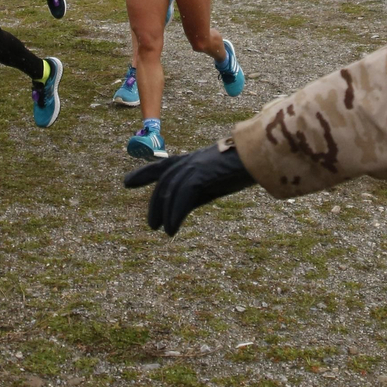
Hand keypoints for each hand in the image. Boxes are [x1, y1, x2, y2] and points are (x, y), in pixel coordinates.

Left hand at [123, 145, 257, 234]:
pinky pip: (181, 198)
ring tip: (163, 230)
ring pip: (170, 192)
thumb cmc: (244, 166)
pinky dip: (175, 215)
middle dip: (155, 205)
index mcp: (193, 159)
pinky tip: (172, 229)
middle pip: (164, 183)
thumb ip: (199, 189)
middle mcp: (190, 161)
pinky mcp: (200, 175)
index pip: (162, 166)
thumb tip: (184, 205)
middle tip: (152, 225)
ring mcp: (194, 166)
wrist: (260, 156)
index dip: (143, 173)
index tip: (127, 182)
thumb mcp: (216, 179)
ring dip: (164, 214)